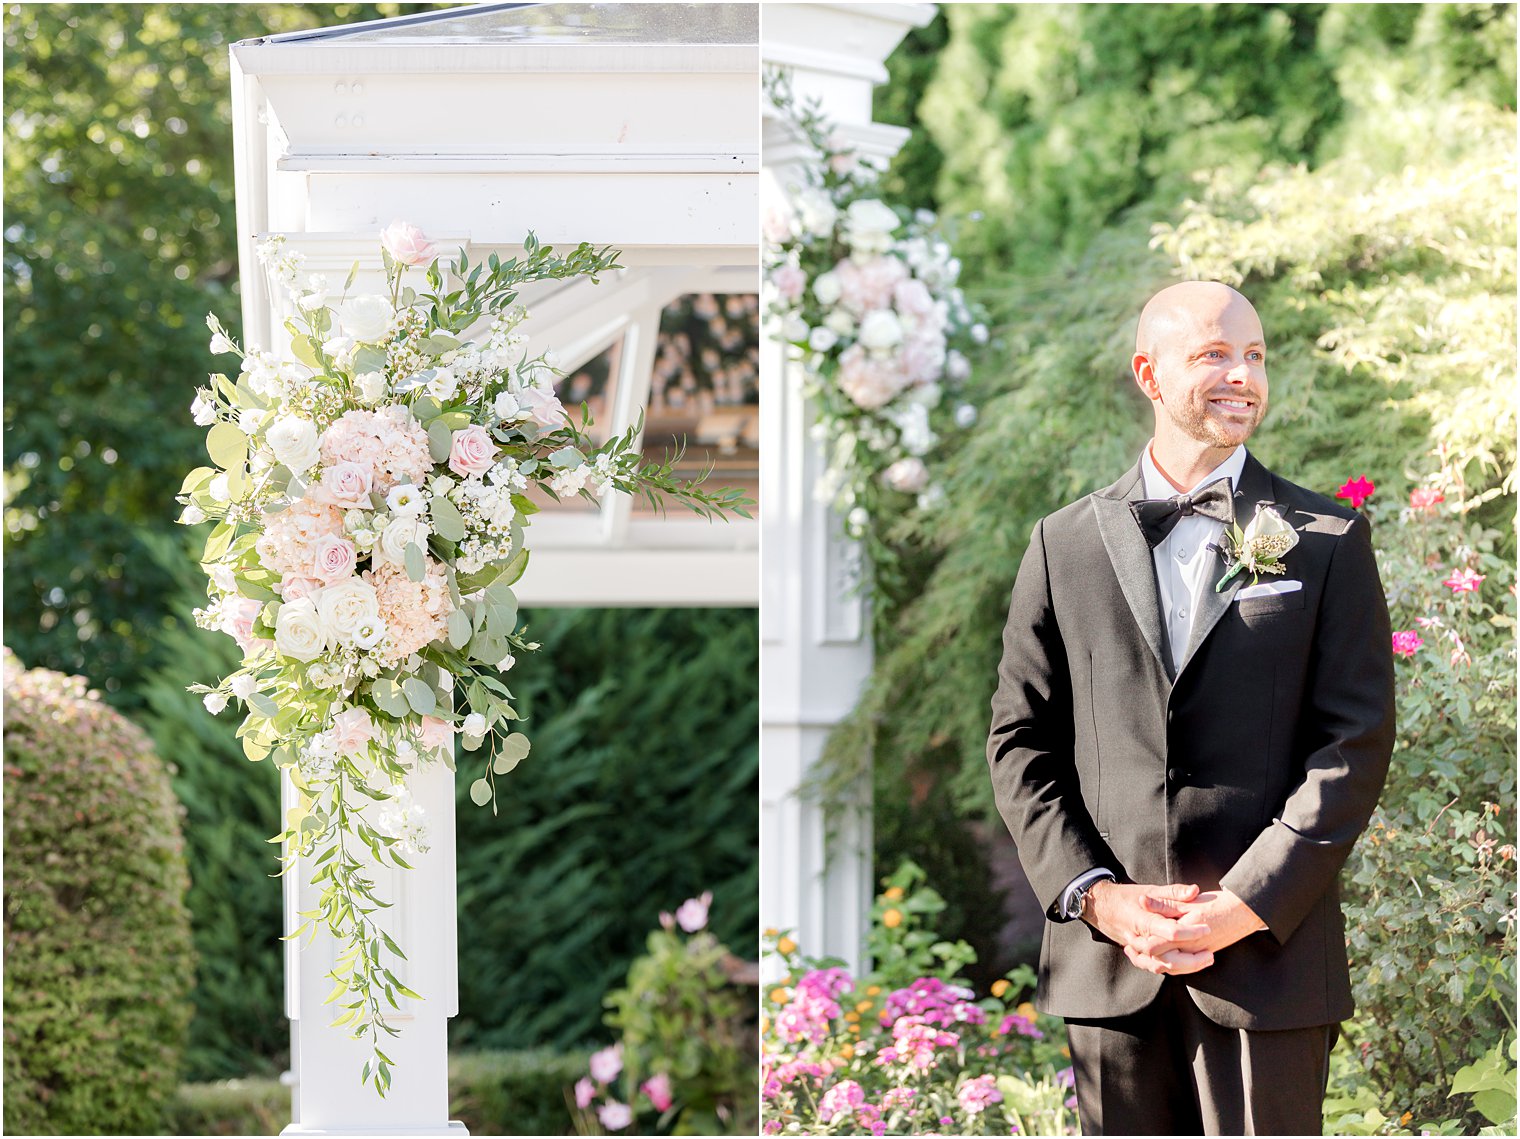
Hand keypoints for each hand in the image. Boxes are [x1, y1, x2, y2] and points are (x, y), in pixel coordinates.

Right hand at [1082, 880, 1215, 975]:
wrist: (1099, 906)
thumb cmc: (1126, 896)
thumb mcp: (1150, 889)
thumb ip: (1173, 892)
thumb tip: (1194, 891)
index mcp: (1144, 920)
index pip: (1171, 932)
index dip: (1191, 931)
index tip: (1207, 928)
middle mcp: (1140, 938)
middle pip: (1168, 958)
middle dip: (1192, 960)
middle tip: (1210, 954)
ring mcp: (1137, 949)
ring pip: (1162, 966)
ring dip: (1184, 967)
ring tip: (1202, 960)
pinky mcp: (1136, 953)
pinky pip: (1153, 967)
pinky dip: (1169, 968)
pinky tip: (1183, 965)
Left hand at [1123, 888, 1268, 971]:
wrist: (1246, 912)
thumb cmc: (1218, 904)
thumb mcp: (1189, 901)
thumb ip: (1164, 904)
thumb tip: (1142, 901)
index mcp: (1184, 934)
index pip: (1154, 946)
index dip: (1138, 943)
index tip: (1128, 936)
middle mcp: (1191, 949)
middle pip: (1160, 961)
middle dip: (1143, 957)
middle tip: (1129, 947)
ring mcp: (1199, 954)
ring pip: (1172, 967)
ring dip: (1154, 962)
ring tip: (1139, 952)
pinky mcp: (1204, 955)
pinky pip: (1184, 967)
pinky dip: (1170, 964)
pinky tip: (1162, 955)